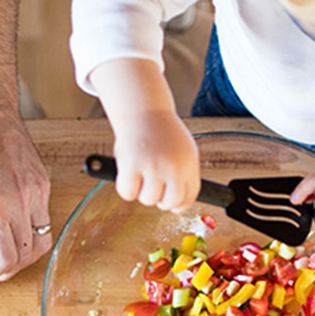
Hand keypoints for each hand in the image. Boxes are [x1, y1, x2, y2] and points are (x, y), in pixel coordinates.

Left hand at [0, 112, 51, 281]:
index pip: (6, 261)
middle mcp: (20, 203)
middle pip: (26, 257)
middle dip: (7, 266)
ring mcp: (36, 193)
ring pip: (42, 242)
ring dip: (23, 252)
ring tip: (5, 245)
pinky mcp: (44, 184)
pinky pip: (44, 219)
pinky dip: (29, 229)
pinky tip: (12, 221)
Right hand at [90, 58, 198, 210]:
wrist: (144, 109)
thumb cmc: (161, 130)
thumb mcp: (183, 150)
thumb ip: (183, 174)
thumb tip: (179, 201)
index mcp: (189, 164)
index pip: (189, 197)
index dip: (179, 205)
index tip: (171, 205)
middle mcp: (174, 166)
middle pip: (169, 203)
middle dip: (160, 201)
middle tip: (152, 189)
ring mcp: (153, 166)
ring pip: (148, 200)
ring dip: (141, 192)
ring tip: (140, 174)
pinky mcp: (133, 165)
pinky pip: (128, 193)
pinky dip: (125, 188)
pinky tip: (127, 174)